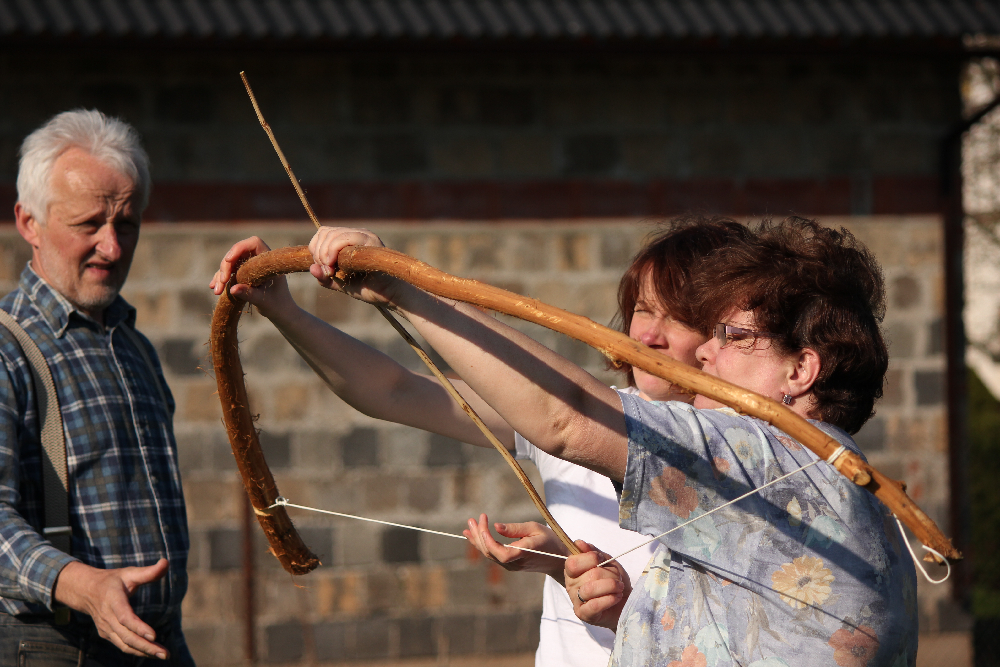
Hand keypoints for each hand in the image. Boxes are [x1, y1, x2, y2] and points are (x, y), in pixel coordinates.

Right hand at [54, 558, 169, 658]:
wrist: (87, 591)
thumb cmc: (113, 581)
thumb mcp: (129, 573)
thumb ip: (148, 572)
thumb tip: (166, 562)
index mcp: (113, 600)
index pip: (125, 617)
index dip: (138, 628)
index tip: (154, 636)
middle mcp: (108, 617)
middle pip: (127, 636)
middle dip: (146, 646)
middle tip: (165, 654)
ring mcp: (106, 628)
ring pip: (125, 644)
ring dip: (144, 652)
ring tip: (163, 655)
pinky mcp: (107, 634)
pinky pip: (122, 645)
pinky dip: (136, 651)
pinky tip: (152, 653)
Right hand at [209, 237, 294, 318]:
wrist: (280, 311)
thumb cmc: (277, 304)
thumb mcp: (264, 300)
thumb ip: (249, 294)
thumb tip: (232, 289)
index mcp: (269, 260)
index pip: (254, 243)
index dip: (239, 247)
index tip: (228, 260)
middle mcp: (259, 260)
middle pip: (238, 252)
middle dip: (226, 266)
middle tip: (222, 282)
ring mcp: (250, 265)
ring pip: (231, 262)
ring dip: (221, 275)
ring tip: (216, 291)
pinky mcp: (243, 273)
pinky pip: (229, 271)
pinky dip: (220, 279)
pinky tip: (214, 288)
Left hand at [307, 227, 393, 302]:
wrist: (390, 295)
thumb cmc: (369, 289)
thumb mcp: (341, 284)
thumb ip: (325, 277)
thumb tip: (311, 269)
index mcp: (349, 240)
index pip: (324, 233)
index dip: (316, 249)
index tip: (322, 268)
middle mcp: (357, 234)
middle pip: (326, 232)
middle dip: (319, 253)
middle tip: (327, 271)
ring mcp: (365, 235)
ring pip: (333, 235)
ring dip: (325, 253)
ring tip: (332, 270)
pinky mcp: (371, 241)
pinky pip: (345, 238)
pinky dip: (335, 251)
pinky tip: (337, 266)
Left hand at [463, 513, 568, 579]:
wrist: (558, 559)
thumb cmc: (549, 540)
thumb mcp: (534, 528)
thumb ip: (515, 529)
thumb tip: (496, 527)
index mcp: (524, 553)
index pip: (501, 553)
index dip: (488, 540)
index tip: (483, 524)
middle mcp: (515, 563)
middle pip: (491, 553)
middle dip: (478, 535)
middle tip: (471, 519)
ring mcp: (511, 566)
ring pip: (489, 555)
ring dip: (477, 539)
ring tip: (469, 524)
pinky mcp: (509, 564)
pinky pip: (492, 555)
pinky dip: (483, 544)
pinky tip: (474, 535)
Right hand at [564, 541, 629, 630]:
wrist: (626, 601)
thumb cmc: (614, 580)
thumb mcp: (606, 562)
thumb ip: (593, 552)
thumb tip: (579, 543)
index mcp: (573, 570)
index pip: (573, 562)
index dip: (590, 559)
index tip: (603, 560)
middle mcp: (570, 585)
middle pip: (588, 575)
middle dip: (609, 574)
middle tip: (617, 578)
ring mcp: (576, 600)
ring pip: (590, 589)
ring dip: (610, 586)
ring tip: (619, 588)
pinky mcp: (584, 614)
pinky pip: (594, 605)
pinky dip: (609, 599)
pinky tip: (616, 597)